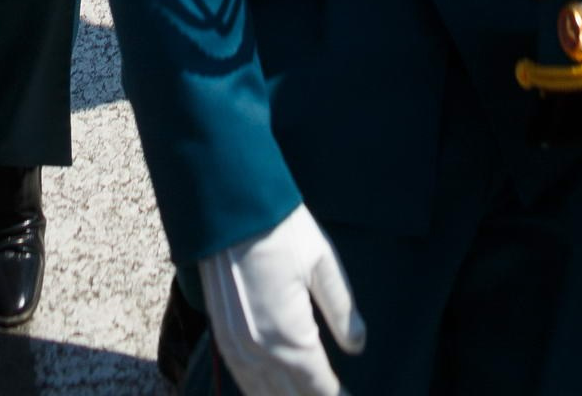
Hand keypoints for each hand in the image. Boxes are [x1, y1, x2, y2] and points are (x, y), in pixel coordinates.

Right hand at [200, 204, 365, 395]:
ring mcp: (236, 346)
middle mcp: (259, 351)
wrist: (229, 205)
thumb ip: (342, 309)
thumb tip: (359, 345)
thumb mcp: (322, 262)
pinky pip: (242, 380)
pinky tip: (272, 391)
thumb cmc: (280, 229)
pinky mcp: (222, 336)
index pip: (318, 386)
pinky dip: (260, 393)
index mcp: (288, 335)